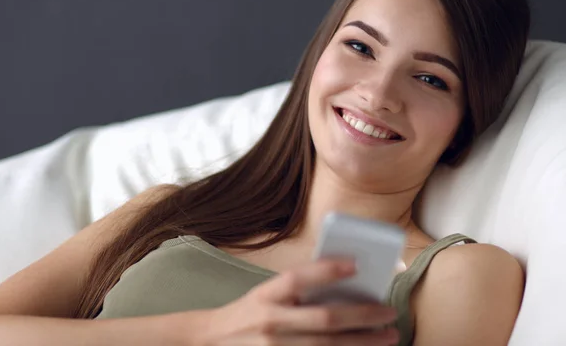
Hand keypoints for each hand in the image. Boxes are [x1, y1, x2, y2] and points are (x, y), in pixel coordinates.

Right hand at [198, 258, 398, 344]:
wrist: (212, 343)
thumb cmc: (247, 315)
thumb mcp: (265, 295)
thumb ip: (296, 292)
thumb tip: (343, 286)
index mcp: (265, 296)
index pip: (297, 279)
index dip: (326, 270)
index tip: (356, 264)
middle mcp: (270, 322)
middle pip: (323, 319)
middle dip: (362, 316)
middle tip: (390, 312)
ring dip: (363, 342)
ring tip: (389, 336)